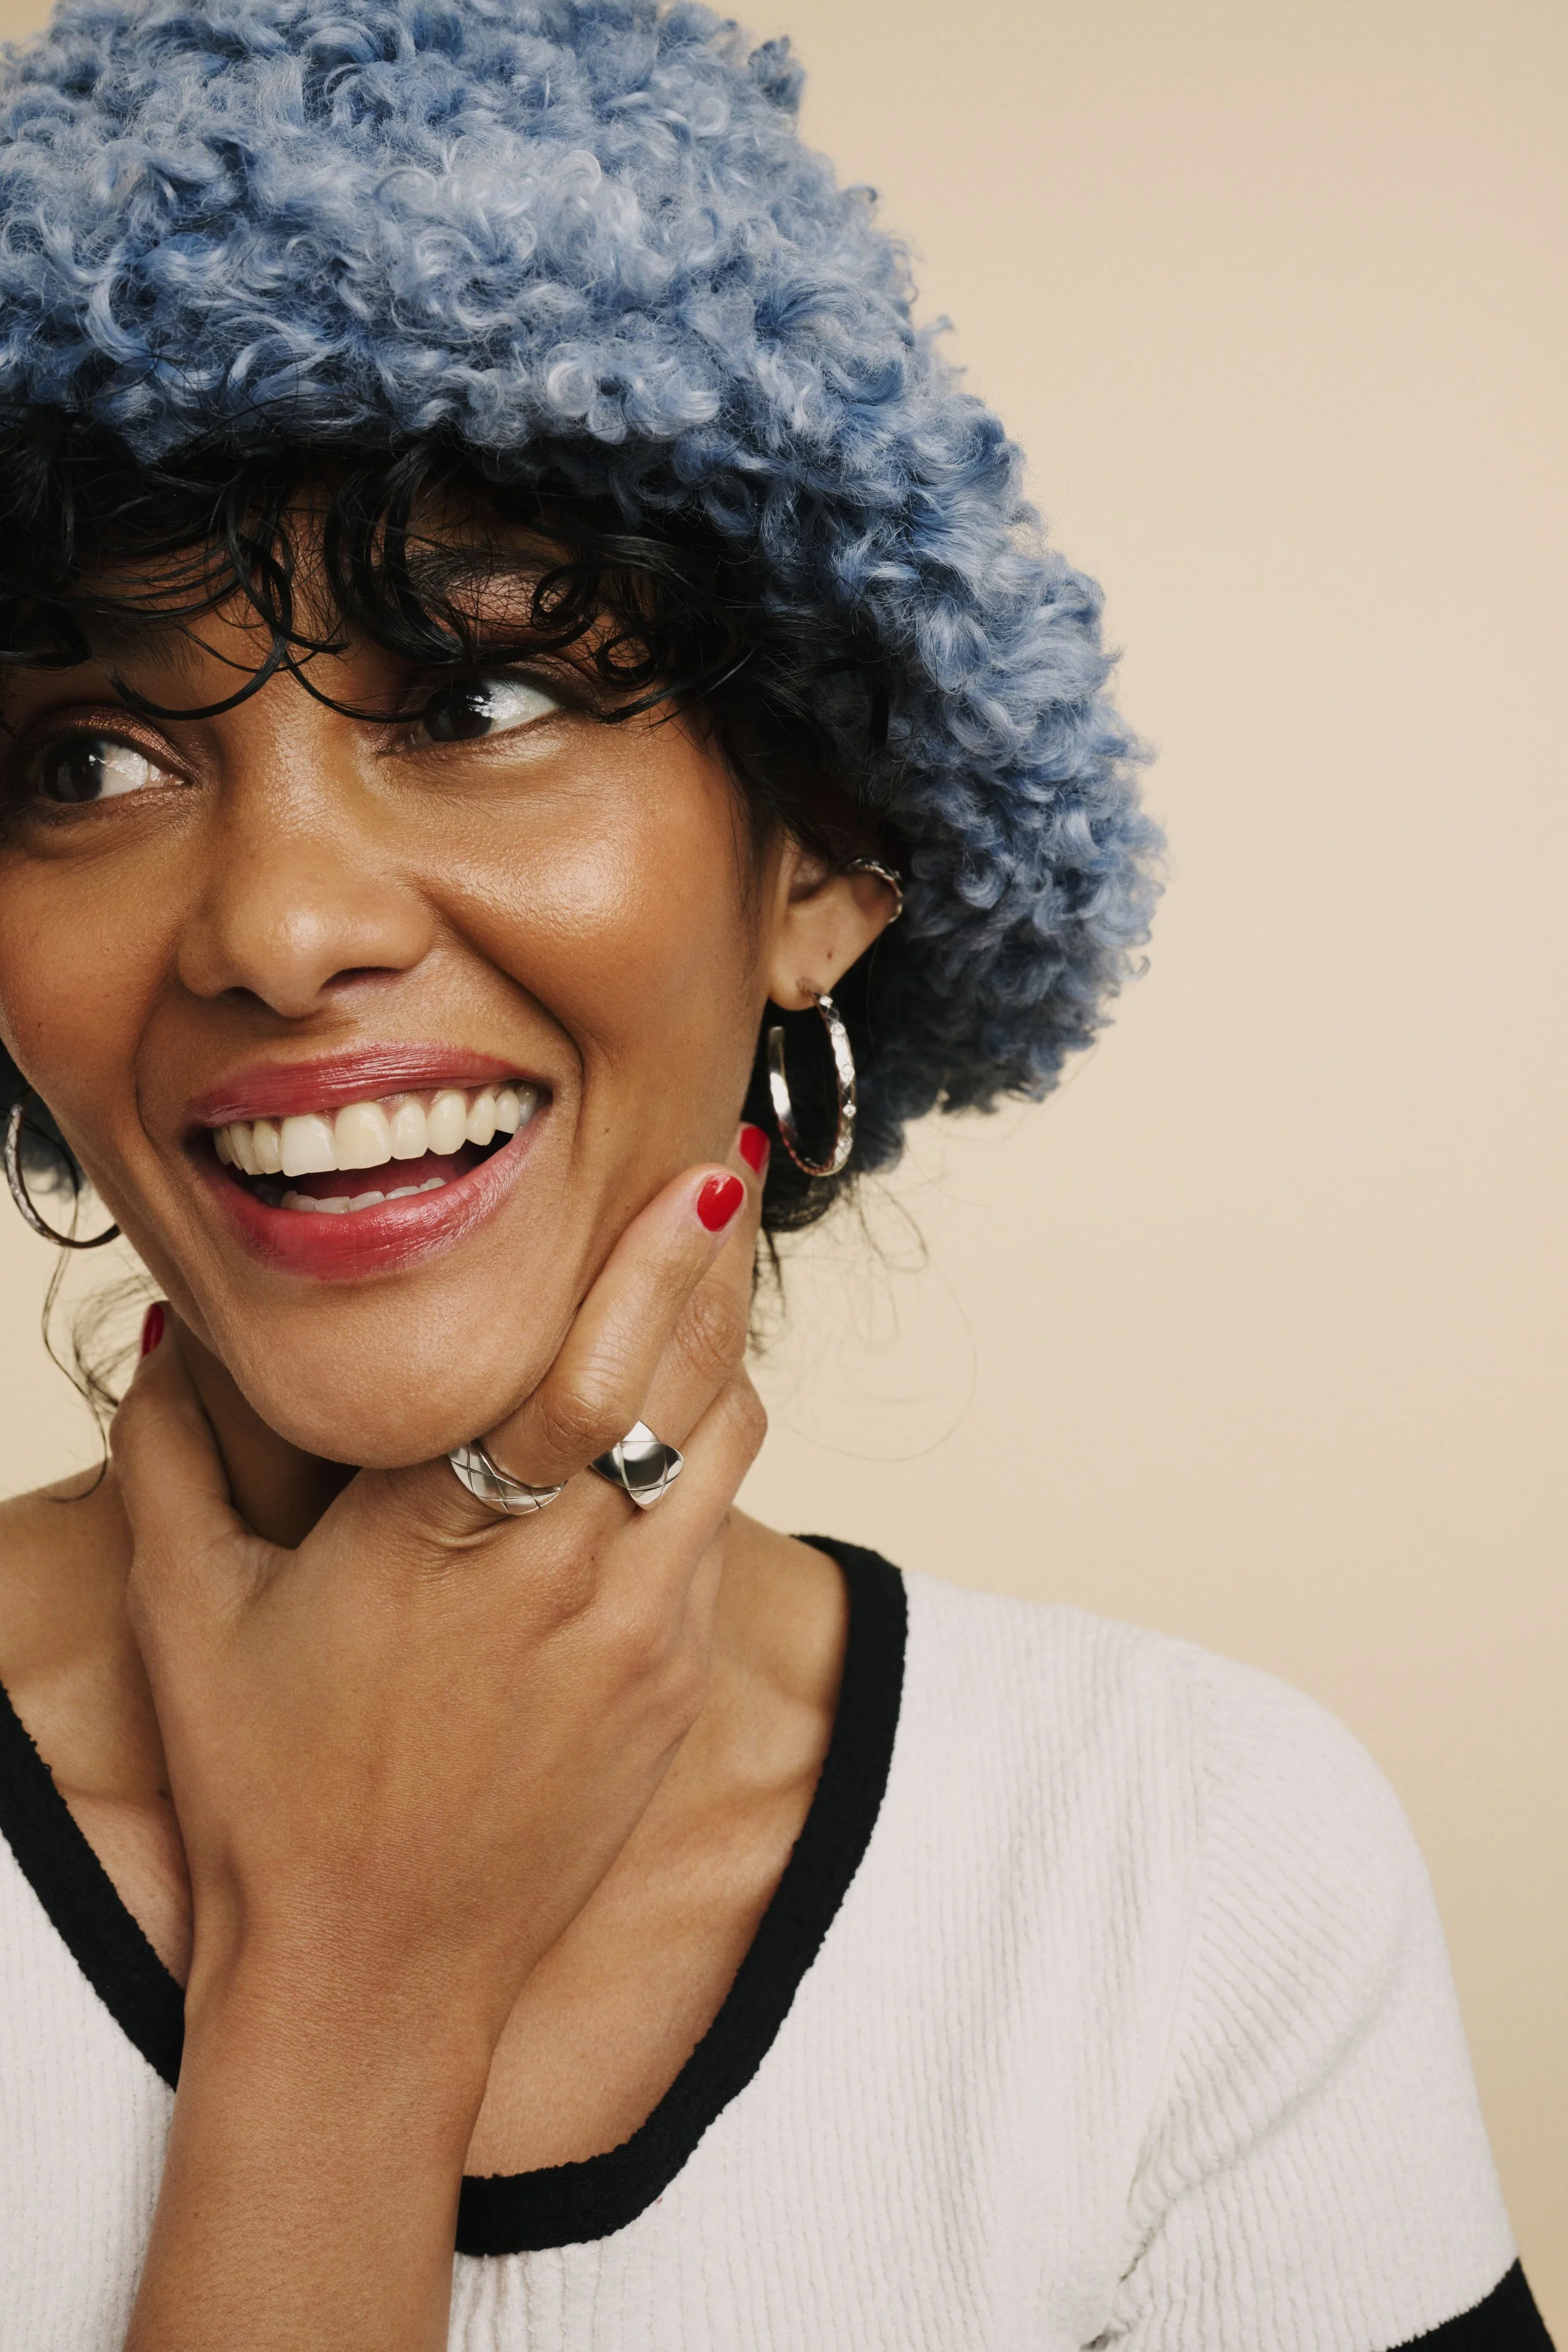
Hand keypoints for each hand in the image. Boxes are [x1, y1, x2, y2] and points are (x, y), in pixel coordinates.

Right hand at [111, 1138, 765, 2351]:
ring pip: (727, 1449)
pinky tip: (660, 1432)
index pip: (586, 1369)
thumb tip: (172, 1336)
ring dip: (717, 1360)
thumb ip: (172, 1455)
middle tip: (722, 1173)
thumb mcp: (188, 1614)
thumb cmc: (267, 1795)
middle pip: (688, 1383)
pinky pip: (718, 1536)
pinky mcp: (677, 1690)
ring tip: (693, 1292)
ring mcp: (641, 1639)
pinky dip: (703, 1462)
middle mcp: (569, 1579)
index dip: (654, 1260)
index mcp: (444, 1540)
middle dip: (714, 1266)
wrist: (370, 1981)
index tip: (699, 1172)